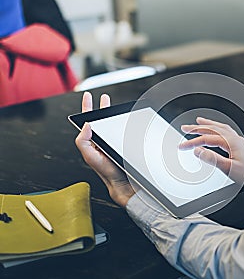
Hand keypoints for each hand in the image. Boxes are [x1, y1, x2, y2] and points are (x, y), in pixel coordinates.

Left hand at [75, 92, 136, 206]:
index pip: (87, 121)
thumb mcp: (89, 157)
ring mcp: (112, 141)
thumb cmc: (106, 172)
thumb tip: (86, 125)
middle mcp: (101, 141)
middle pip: (99, 120)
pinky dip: (123, 123)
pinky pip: (122, 129)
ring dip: (111, 113)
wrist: (123, 181)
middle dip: (100, 107)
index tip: (88, 97)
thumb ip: (83, 141)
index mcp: (91, 142)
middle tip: (102, 97)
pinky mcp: (123, 143)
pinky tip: (125, 118)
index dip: (87, 108)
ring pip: (111, 124)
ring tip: (110, 103)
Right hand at [179, 117, 243, 190]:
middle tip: (184, 127)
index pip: (207, 139)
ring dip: (208, 124)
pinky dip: (217, 129)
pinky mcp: (241, 146)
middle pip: (213, 129)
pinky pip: (226, 132)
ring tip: (198, 122)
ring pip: (220, 128)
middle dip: (197, 128)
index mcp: (232, 142)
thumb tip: (198, 151)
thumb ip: (213, 159)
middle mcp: (235, 139)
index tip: (181, 147)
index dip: (192, 142)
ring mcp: (239, 141)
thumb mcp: (230, 169)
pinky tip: (216, 132)